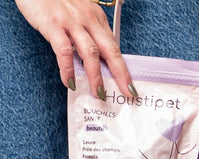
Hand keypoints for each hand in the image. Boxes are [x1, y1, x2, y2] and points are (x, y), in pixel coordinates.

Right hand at [15, 0, 135, 98]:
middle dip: (120, 75)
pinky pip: (64, 51)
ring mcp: (71, 22)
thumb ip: (89, 34)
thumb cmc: (55, 0)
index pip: (115, 48)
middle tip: (126, 94)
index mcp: (97, 19)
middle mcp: (88, 20)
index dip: (124, 70)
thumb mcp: (79, 14)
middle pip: (110, 51)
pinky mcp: (53, 24)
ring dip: (96, 76)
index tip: (131, 88)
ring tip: (98, 94)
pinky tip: (70, 82)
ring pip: (90, 53)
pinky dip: (68, 69)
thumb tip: (96, 62)